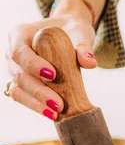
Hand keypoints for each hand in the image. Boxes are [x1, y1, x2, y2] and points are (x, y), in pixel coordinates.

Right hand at [5, 0, 96, 119]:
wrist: (70, 32)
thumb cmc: (72, 30)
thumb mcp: (80, 33)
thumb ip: (83, 46)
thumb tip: (90, 62)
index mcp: (20, 34)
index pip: (20, 51)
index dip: (33, 65)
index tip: (52, 75)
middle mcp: (13, 52)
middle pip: (19, 74)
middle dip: (38, 91)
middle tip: (58, 104)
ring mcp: (15, 69)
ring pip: (18, 89)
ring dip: (36, 103)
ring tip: (55, 113)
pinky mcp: (22, 83)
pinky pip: (24, 97)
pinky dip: (36, 106)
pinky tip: (52, 114)